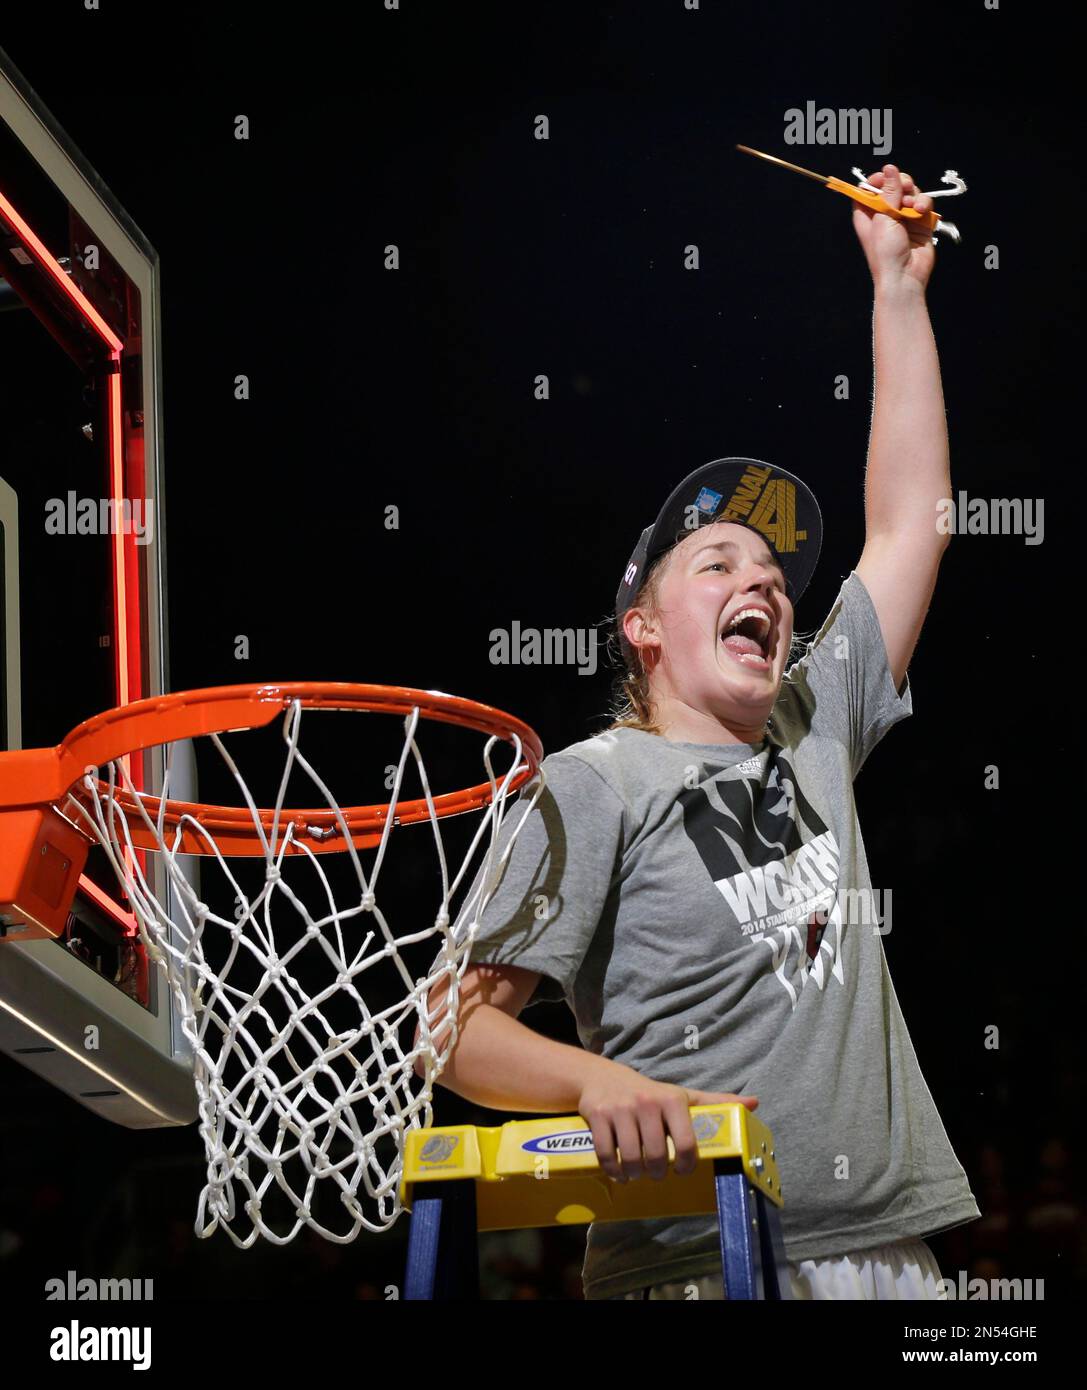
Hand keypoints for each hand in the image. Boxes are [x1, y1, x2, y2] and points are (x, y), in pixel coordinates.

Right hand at [578, 1062, 758, 1180]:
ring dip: (634, 1173)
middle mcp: (647, 1103)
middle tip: (656, 1173)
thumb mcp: (682, 1095)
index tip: (683, 1170)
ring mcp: (620, 1109)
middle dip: (657, 1172)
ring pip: (630, 1158)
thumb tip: (754, 1103)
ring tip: (637, 1172)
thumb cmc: (650, 1092)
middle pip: (656, 1156)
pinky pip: (606, 1154)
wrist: (603, 1077)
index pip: (686, 1144)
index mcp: (672, 1100)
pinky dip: (613, 1170)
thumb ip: (716, 1101)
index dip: (686, 1165)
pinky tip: (619, 1171)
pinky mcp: (597, 1115)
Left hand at [852, 163, 935, 293]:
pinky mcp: (920, 221)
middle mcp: (885, 213)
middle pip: (893, 185)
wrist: (904, 276)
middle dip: (900, 183)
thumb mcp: (882, 219)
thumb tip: (890, 168)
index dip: (878, 180)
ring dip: (914, 195)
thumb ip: (888, 193)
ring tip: (913, 207)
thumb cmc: (885, 252)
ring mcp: (904, 216)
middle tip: (904, 188)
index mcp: (868, 213)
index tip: (885, 177)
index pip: (869, 188)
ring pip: (911, 192)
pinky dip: (924, 204)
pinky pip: (924, 203)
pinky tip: (921, 212)